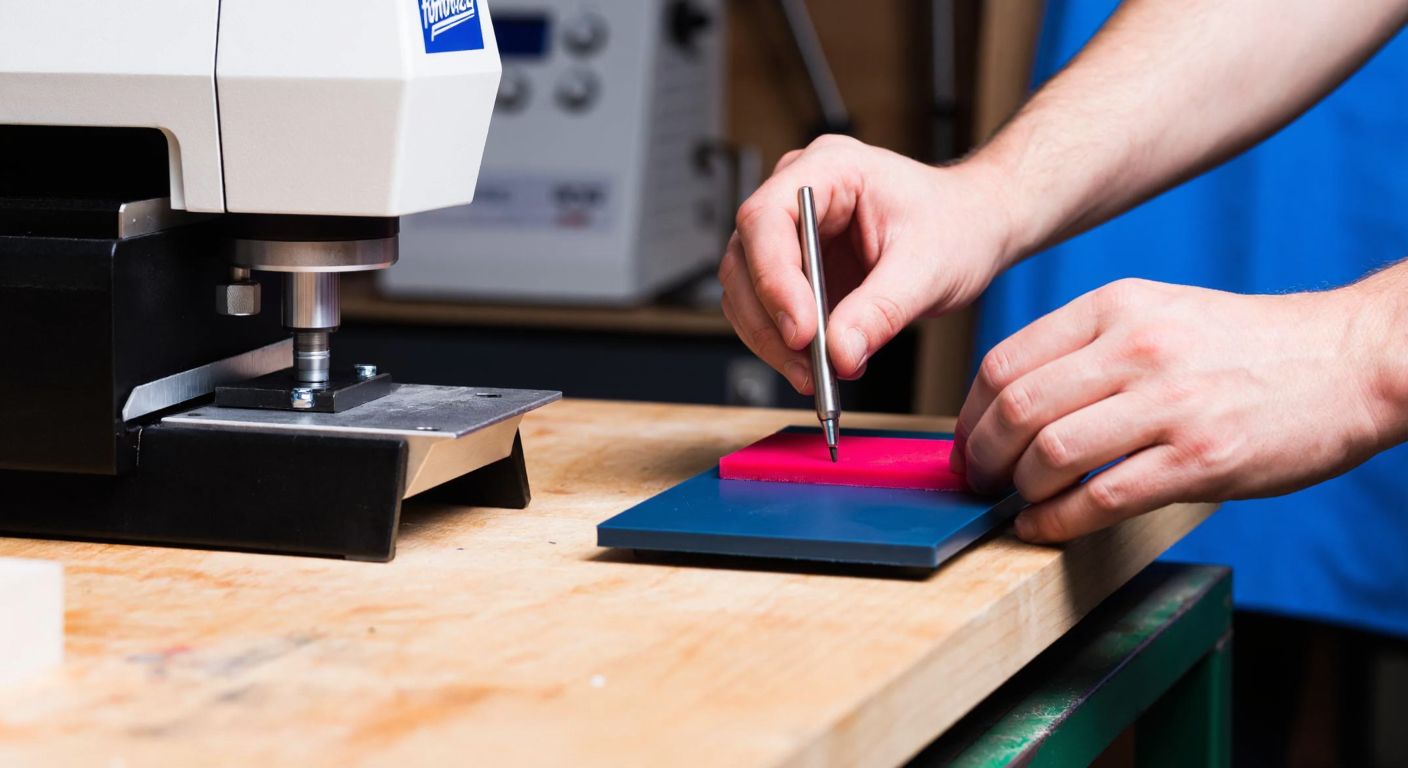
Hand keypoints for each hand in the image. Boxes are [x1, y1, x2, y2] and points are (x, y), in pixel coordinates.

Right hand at [718, 135, 1012, 392]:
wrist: (974, 228)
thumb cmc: (957, 224)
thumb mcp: (929, 268)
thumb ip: (881, 311)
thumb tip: (839, 354)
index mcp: (828, 168)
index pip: (767, 218)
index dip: (773, 278)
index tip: (801, 330)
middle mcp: (796, 193)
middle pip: (746, 258)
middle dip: (770, 319)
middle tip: (809, 365)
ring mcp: (791, 233)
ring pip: (745, 289)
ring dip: (771, 339)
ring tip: (816, 374)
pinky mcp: (794, 269)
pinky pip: (765, 309)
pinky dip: (781, 344)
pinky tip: (815, 365)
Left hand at [953, 277, 1400, 542]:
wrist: (1350, 361)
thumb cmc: (1247, 347)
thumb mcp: (1158, 313)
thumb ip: (1088, 346)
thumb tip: (1013, 398)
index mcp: (1115, 306)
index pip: (1005, 361)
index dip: (970, 413)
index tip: (967, 442)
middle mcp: (1136, 346)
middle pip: (1016, 407)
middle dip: (983, 455)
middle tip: (980, 480)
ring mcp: (1170, 402)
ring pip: (1051, 452)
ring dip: (1021, 489)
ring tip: (1020, 501)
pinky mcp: (1202, 458)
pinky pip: (1101, 497)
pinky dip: (1057, 520)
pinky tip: (1046, 527)